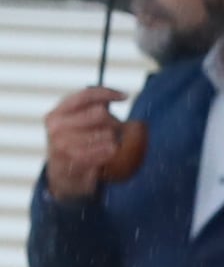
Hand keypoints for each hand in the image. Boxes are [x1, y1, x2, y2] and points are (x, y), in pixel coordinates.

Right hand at [38, 87, 129, 202]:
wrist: (63, 174)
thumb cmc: (75, 144)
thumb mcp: (76, 123)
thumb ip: (92, 109)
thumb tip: (120, 96)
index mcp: (57, 113)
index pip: (84, 96)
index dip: (106, 93)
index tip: (124, 96)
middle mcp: (56, 127)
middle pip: (99, 114)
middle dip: (113, 120)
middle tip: (114, 129)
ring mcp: (63, 145)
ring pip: (107, 133)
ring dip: (114, 138)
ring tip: (107, 143)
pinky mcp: (75, 161)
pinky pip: (107, 150)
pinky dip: (112, 150)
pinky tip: (108, 152)